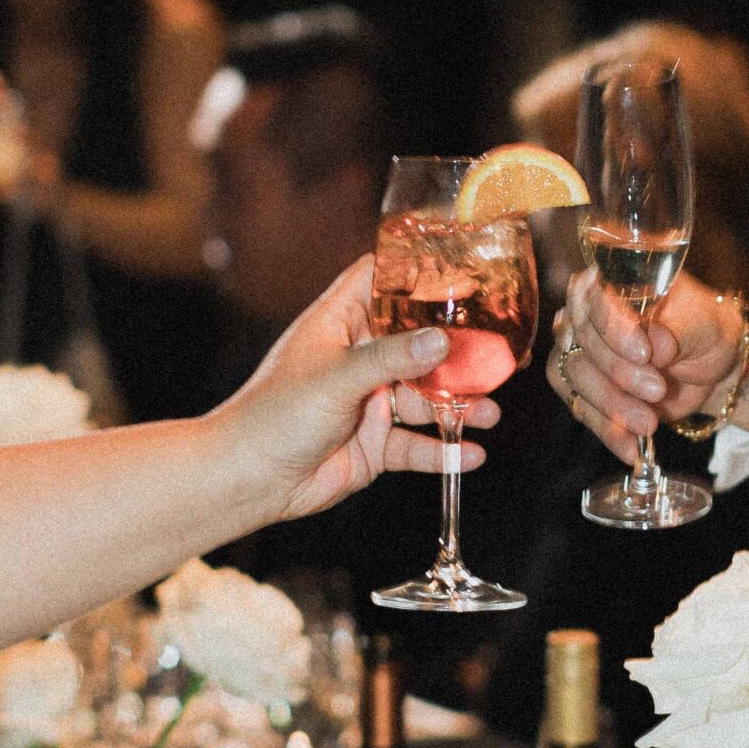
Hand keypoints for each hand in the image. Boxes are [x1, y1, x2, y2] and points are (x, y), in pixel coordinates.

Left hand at [228, 257, 500, 522]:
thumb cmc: (275, 415)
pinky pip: (418, 445)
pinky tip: (472, 454)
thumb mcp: (337, 377)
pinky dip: (444, 450)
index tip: (460, 268)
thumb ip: (392, 359)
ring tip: (490, 411)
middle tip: (499, 352)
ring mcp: (370, 402)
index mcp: (341, 324)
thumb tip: (440, 341)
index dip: (416, 271)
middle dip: (457, 349)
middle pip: (418, 342)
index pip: (380, 280)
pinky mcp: (375, 445)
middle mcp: (359, 359)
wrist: (249, 479)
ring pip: (426, 397)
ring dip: (459, 404)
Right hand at [549, 266, 738, 462]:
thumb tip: (657, 344)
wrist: (708, 364)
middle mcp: (586, 310)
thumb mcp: (702, 325)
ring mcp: (579, 348)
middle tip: (657, 390)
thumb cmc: (704, 330)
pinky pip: (581, 409)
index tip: (645, 352)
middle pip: (581, 342)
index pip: (596, 299)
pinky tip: (632, 448)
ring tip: (649, 423)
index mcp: (613, 280)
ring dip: (611, 405)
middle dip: (618, 373)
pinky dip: (607, 431)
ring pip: (574, 377)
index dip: (614, 328)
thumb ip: (678, 331)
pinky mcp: (581, 386)